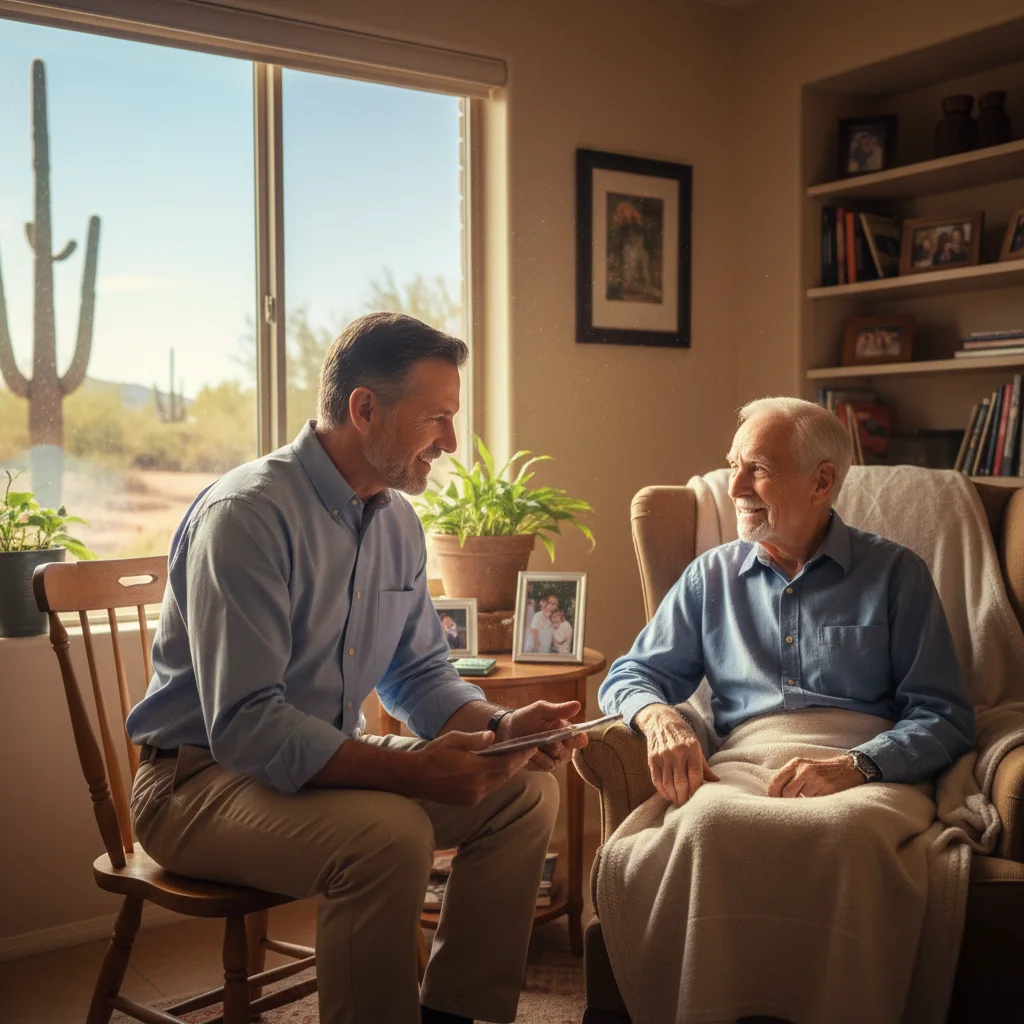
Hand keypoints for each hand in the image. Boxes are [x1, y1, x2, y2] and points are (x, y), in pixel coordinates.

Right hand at [412, 730, 536, 805]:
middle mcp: (477, 786)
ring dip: (509, 771)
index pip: (505, 763)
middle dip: (518, 762)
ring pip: (499, 783)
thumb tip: (493, 736)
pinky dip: (497, 778)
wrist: (415, 777)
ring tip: (517, 758)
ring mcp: (474, 796)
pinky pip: (490, 789)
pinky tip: (498, 769)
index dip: (520, 755)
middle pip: (505, 774)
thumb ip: (474, 739)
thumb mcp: (453, 740)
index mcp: (474, 770)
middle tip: (529, 750)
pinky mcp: (470, 801)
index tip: (531, 746)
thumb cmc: (433, 754)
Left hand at [506, 700, 584, 770]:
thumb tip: (577, 705)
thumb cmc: (525, 718)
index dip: (579, 740)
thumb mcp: (540, 710)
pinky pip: (544, 766)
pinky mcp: (543, 766)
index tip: (575, 739)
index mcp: (565, 731)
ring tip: (531, 744)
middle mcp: (563, 747)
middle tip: (542, 737)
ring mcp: (554, 758)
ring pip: (555, 761)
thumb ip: (558, 710)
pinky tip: (528, 752)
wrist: (507, 731)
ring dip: (542, 753)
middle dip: (553, 745)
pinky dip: (536, 759)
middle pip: (566, 752)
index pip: (579, 739)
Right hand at [635, 704, 718, 806]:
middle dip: (685, 798)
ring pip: (668, 784)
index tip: (698, 801)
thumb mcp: (697, 746)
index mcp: (691, 749)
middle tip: (688, 807)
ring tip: (679, 802)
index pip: (695, 776)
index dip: (697, 791)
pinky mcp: (652, 759)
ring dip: (674, 797)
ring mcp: (663, 756)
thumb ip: (705, 766)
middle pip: (681, 783)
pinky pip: (657, 780)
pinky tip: (668, 795)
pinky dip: (663, 791)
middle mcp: (676, 753)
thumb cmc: (683, 735)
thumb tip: (716, 782)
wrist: (661, 721)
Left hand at [767, 755, 863, 797]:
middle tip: (793, 802)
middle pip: (786, 793)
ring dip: (804, 801)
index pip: (775, 780)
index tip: (775, 800)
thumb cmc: (820, 770)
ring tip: (812, 794)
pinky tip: (820, 795)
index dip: (773, 793)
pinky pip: (814, 802)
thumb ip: (789, 776)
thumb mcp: (803, 766)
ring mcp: (816, 779)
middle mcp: (804, 770)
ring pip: (801, 799)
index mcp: (795, 763)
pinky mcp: (827, 789)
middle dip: (788, 800)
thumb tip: (773, 794)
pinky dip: (815, 802)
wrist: (847, 768)